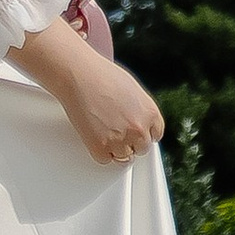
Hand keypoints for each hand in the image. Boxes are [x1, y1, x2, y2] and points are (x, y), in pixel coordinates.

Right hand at [24, 19, 164, 164]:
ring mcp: (121, 141)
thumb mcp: (133, 89)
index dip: (143, 132)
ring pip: (124, 157)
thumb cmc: (101, 76)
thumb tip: (138, 119)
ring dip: (116, 148)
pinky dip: (99, 151)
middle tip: (117, 129)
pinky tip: (95, 134)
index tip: (135, 130)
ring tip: (104, 130)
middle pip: (141, 148)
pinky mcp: (101, 148)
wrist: (79, 76)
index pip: (155, 135)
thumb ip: (140, 109)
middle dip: (131, 141)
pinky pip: (105, 159)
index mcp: (151, 114)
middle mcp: (139, 130)